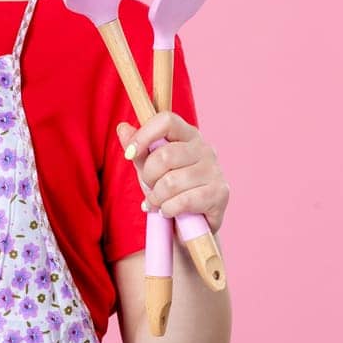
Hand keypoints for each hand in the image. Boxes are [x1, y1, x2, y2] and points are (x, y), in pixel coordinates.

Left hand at [117, 112, 230, 234]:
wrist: (191, 222)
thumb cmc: (169, 188)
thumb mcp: (148, 167)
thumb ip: (137, 148)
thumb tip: (122, 128)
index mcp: (188, 134)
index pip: (166, 120)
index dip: (143, 135)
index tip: (129, 154)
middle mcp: (205, 148)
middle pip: (164, 155)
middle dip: (148, 176)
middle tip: (149, 187)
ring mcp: (215, 170)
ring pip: (171, 182)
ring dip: (156, 197)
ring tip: (156, 202)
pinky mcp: (220, 194)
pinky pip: (183, 201)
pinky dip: (168, 209)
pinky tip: (167, 211)